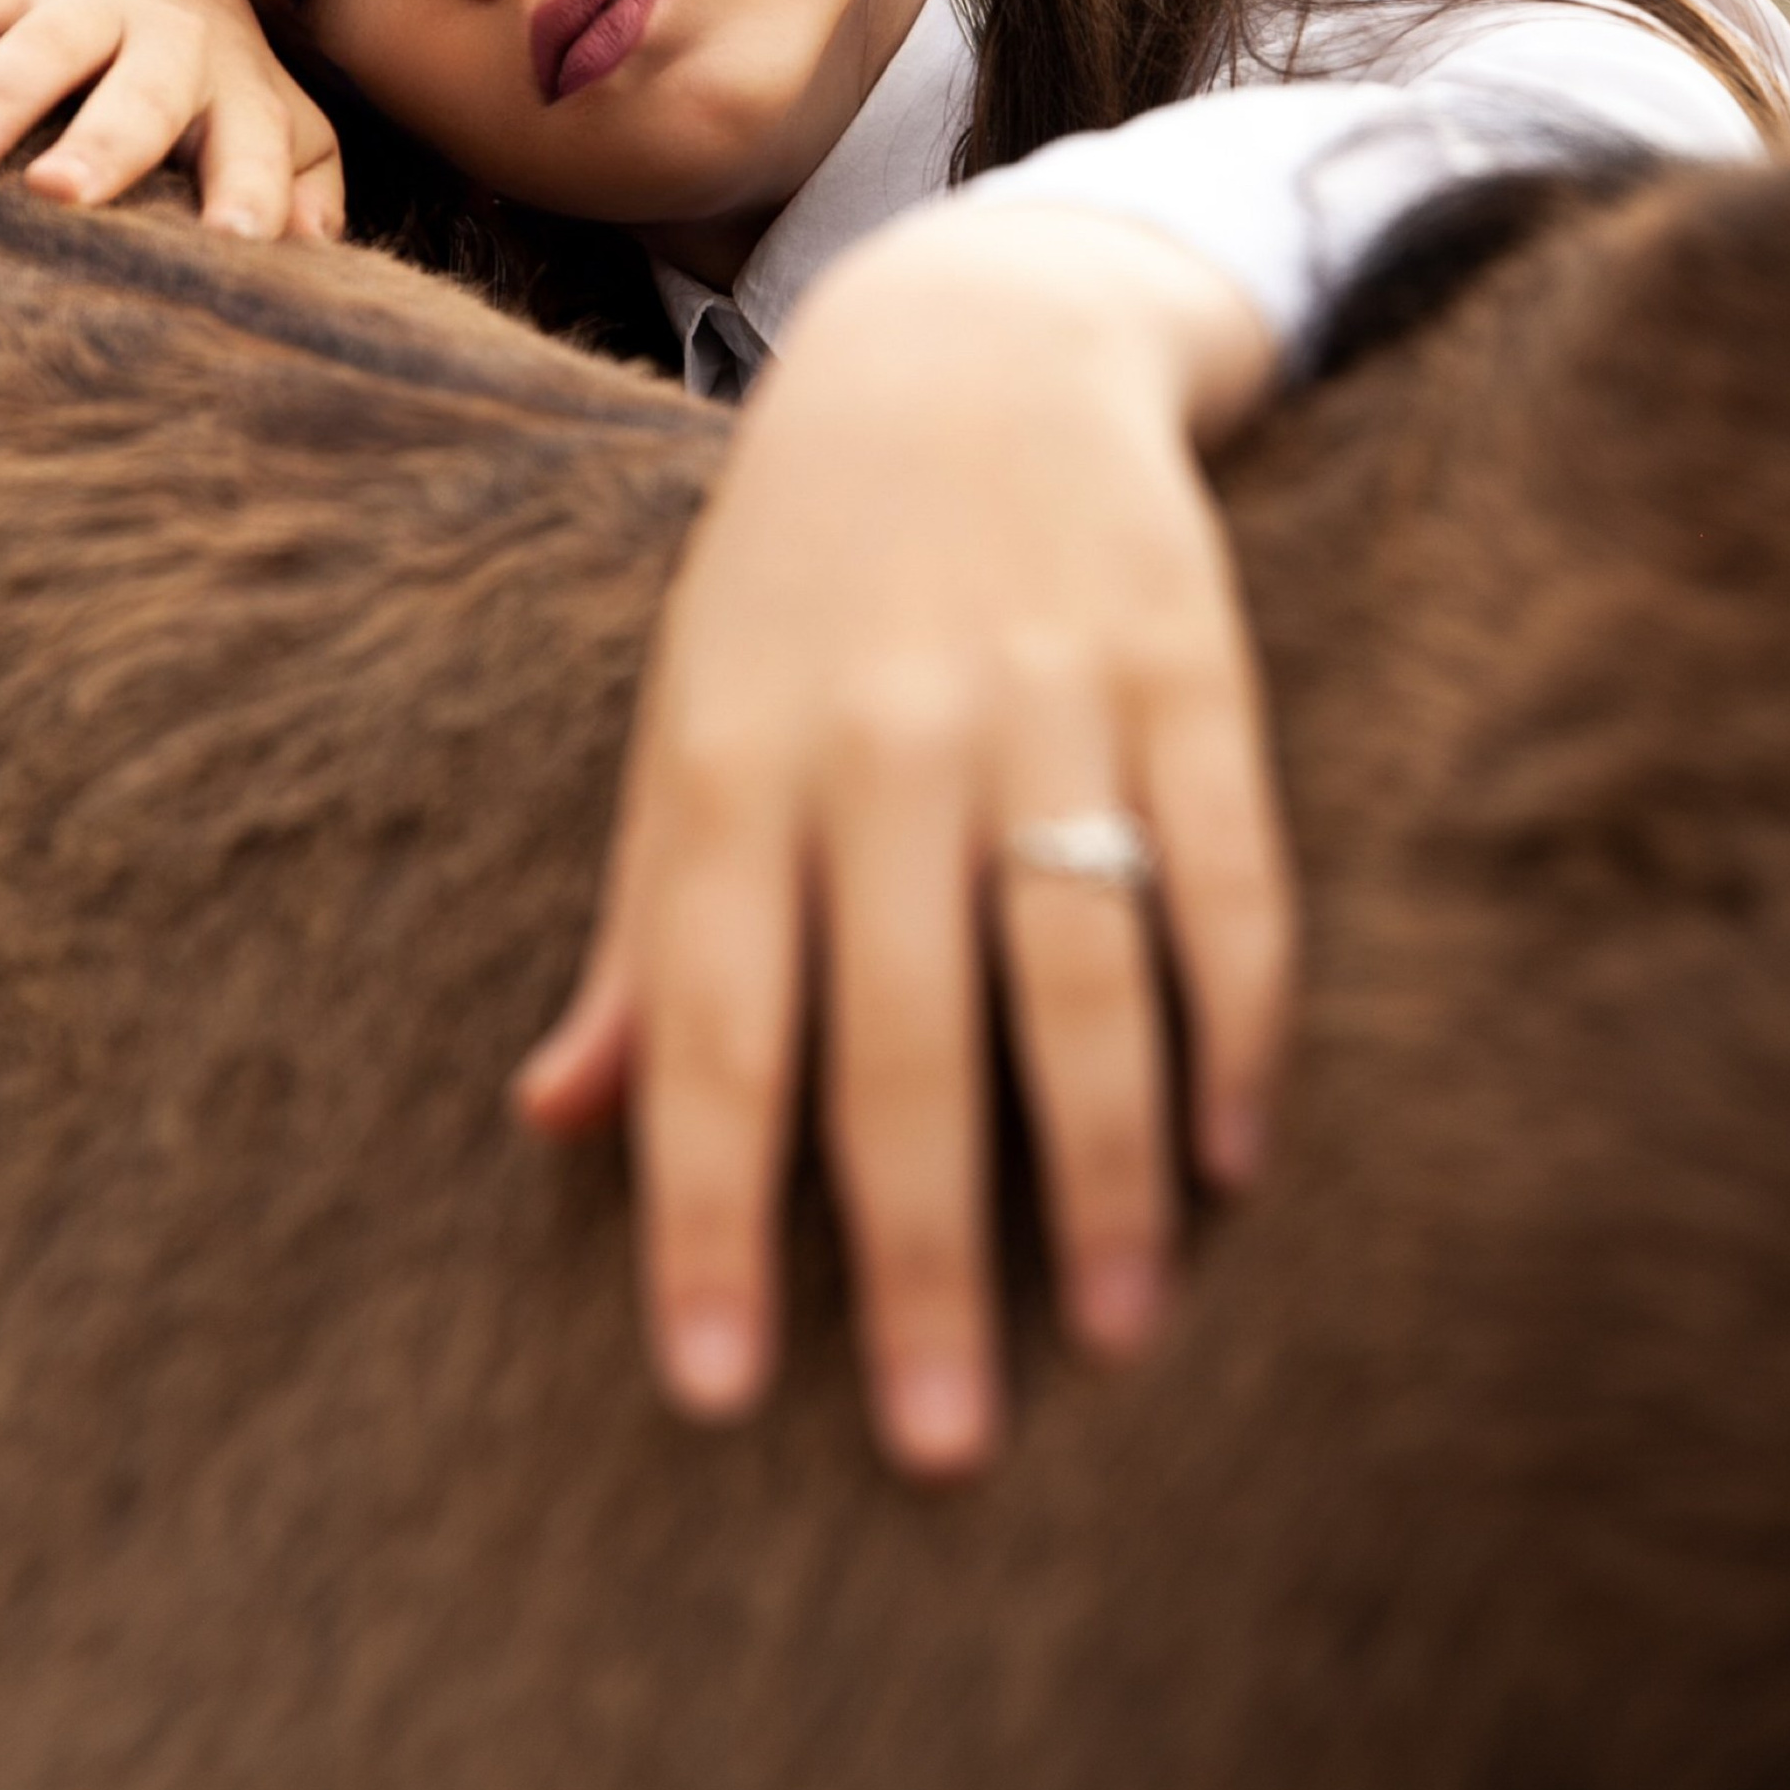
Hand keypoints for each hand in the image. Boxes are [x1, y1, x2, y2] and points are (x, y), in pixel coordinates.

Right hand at [0, 0, 342, 235]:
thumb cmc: (214, 88)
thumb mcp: (276, 128)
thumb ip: (304, 191)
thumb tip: (318, 262)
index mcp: (241, 91)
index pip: (256, 153)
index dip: (248, 197)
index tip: (230, 248)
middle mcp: (170, 40)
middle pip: (142, 93)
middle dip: (105, 142)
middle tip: (64, 195)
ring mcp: (86, 2)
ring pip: (39, 49)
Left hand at [514, 206, 1294, 1476]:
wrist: (968, 341)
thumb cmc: (797, 582)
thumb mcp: (686, 724)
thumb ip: (640, 929)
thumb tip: (553, 1121)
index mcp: (730, 761)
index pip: (715, 1029)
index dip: (708, 1217)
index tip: (715, 1394)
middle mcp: (880, 739)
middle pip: (904, 1034)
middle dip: (920, 1255)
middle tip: (939, 1448)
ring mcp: (1044, 697)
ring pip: (1081, 971)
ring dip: (1106, 1171)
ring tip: (1114, 1333)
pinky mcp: (1186, 663)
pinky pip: (1228, 873)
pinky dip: (1236, 1024)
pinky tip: (1235, 1158)